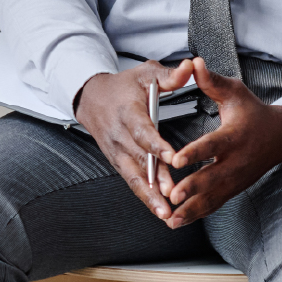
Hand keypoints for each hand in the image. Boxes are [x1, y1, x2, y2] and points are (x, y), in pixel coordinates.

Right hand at [74, 59, 195, 219]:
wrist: (91, 98)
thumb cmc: (122, 86)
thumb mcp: (145, 74)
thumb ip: (170, 75)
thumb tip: (191, 68)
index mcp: (128, 112)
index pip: (142, 131)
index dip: (156, 145)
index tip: (171, 157)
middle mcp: (120, 135)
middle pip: (140, 160)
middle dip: (157, 179)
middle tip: (172, 195)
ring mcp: (116, 152)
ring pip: (134, 177)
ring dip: (150, 196)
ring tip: (165, 213)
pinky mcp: (117, 162)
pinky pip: (132, 181)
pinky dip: (145, 197)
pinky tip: (159, 210)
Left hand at [158, 59, 281, 228]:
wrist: (280, 135)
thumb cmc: (252, 111)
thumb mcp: (234, 92)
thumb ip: (211, 81)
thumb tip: (193, 62)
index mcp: (234, 136)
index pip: (212, 145)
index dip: (195, 153)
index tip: (177, 160)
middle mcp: (235, 161)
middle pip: (212, 177)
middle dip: (192, 189)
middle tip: (172, 197)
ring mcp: (236, 178)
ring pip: (212, 197)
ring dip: (192, 209)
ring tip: (171, 219)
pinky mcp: (234, 189)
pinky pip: (215, 204)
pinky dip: (197, 214)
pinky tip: (179, 221)